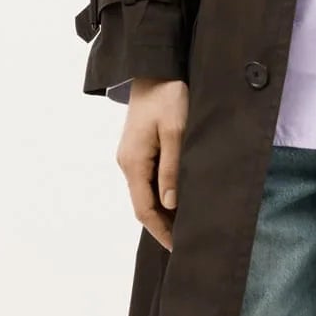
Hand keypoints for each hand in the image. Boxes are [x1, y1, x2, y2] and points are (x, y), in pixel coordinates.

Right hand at [119, 77, 187, 251]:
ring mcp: (132, 156)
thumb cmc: (168, 95)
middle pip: (143, 204)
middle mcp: (128, 163)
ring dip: (164, 211)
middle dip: (163, 225)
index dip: (161, 231)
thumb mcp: (175, 131)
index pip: (144, 209)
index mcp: (133, 162)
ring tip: (188, 226)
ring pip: (146, 193)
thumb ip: (172, 168)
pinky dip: (163, 194)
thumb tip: (170, 204)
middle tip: (188, 242)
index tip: (178, 247)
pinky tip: (180, 200)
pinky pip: (149, 180)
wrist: (156, 67)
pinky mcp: (140, 149)